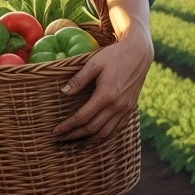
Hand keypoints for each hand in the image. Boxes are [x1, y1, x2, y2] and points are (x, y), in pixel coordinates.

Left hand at [52, 28, 153, 142]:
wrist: (139, 53)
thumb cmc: (114, 56)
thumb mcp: (93, 63)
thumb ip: (78, 80)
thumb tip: (63, 92)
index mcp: (106, 95)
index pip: (82, 118)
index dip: (67, 127)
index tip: (56, 132)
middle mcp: (117, 106)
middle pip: (92, 129)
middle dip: (75, 136)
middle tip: (61, 139)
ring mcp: (125, 109)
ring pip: (105, 133)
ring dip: (89, 140)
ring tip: (75, 141)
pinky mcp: (130, 109)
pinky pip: (116, 128)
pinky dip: (104, 135)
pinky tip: (94, 135)